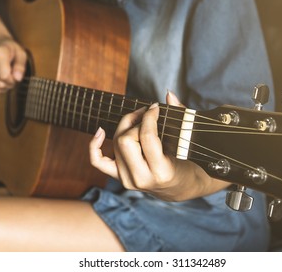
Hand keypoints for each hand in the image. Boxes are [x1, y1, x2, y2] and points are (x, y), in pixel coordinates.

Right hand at [0, 37, 26, 94]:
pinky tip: (0, 83)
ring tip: (7, 81)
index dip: (12, 81)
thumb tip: (17, 78)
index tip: (16, 77)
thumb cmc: (10, 49)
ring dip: (3, 88)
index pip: (4, 76)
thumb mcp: (21, 54)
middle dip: (8, 85)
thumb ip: (21, 66)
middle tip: (13, 80)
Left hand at [89, 91, 228, 200]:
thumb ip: (180, 115)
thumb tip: (169, 94)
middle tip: (146, 114)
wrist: (179, 188)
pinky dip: (95, 145)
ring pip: (115, 144)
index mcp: (161, 171)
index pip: (146, 137)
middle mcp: (141, 178)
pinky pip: (98, 161)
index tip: (155, 108)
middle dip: (135, 122)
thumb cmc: (186, 163)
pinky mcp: (119, 178)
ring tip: (137, 118)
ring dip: (124, 126)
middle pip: (126, 140)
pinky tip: (101, 131)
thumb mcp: (186, 143)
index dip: (149, 117)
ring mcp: (127, 180)